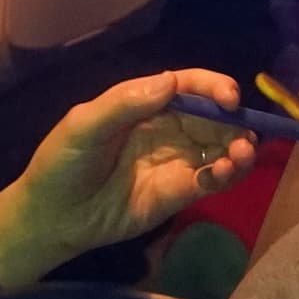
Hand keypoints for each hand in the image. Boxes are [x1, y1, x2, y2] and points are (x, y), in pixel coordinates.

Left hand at [0, 68, 256, 287]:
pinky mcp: (180, 192)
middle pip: (212, 116)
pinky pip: (214, 179)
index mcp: (142, 104)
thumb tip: (170, 81)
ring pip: (221, 147)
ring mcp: (176, 160)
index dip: (211, 86)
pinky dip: (228, 174)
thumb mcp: (83, 126)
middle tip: (245, 132)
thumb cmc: (61, 164)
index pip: (185, 86)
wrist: (53, 217)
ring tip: (240, 155)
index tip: (229, 97)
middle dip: (234, 120)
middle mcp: (166, 128)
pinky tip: (223, 173)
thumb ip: (124, 103)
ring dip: (239, 148)